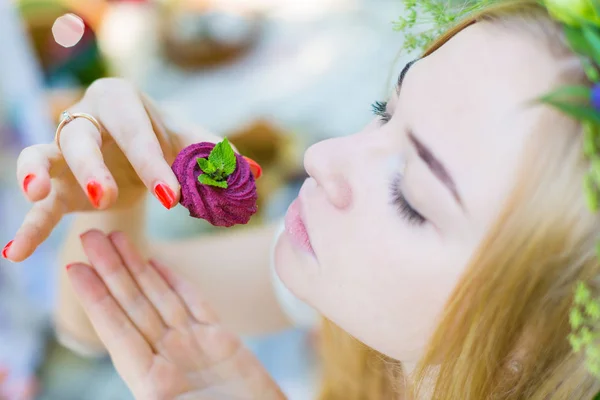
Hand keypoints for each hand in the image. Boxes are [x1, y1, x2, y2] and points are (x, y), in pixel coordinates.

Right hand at [8, 78, 222, 261]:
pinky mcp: (56, 186)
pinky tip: (13, 253)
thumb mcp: (189, 144)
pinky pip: (38, 204)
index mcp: (121, 102)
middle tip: (108, 196)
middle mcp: (86, 120)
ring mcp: (65, 152)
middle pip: (80, 138)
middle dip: (92, 167)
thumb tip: (253, 174)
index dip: (151, 162)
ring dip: (37, 173)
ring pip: (44, 157)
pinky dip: (27, 227)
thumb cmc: (164, 139)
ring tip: (38, 192)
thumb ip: (217, 156)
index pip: (135, 131)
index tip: (172, 196)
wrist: (134, 150)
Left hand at [67, 230, 285, 399]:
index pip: (117, 332)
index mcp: (152, 381)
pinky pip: (194, 304)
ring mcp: (194, 346)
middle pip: (134, 306)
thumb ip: (153, 392)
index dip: (96, 299)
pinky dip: (176, 283)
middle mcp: (169, 358)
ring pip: (160, 298)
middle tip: (89, 235)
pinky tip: (159, 263)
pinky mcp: (222, 340)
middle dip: (111, 270)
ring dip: (137, 268)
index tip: (75, 270)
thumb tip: (139, 384)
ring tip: (116, 238)